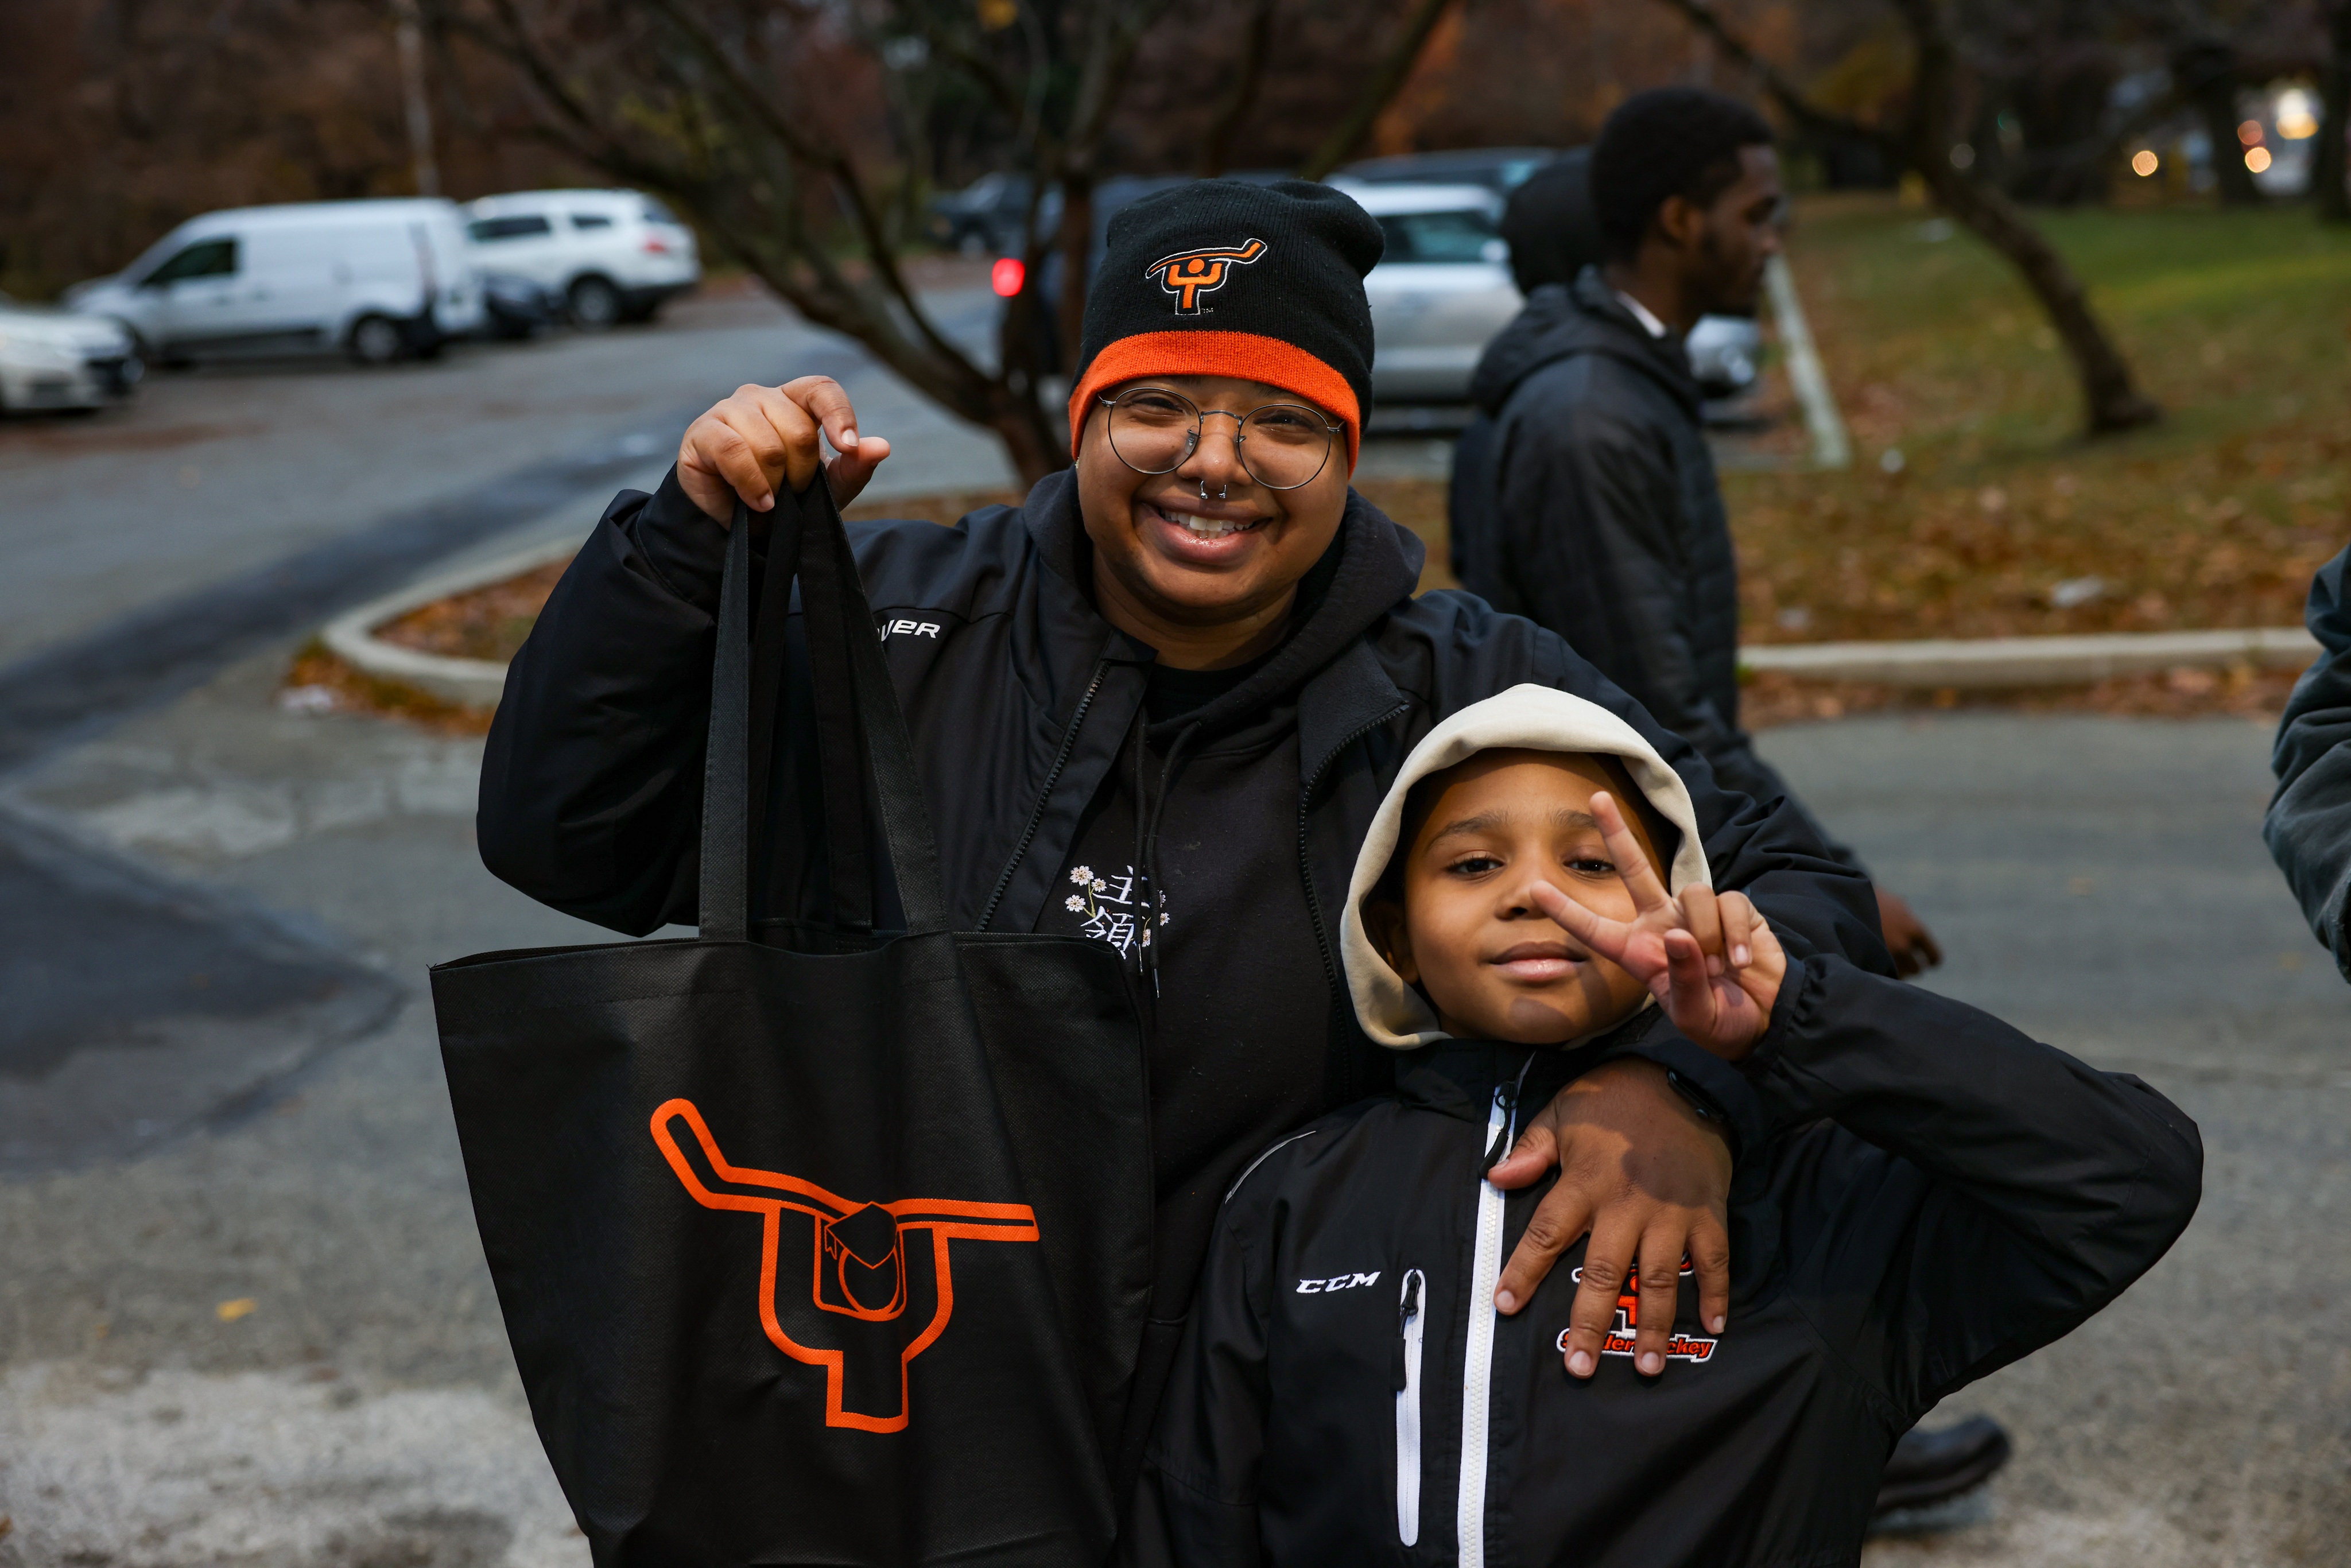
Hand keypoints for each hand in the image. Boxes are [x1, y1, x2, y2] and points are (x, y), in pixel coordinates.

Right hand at [676, 377, 892, 522]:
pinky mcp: (703, 432)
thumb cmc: (785, 495)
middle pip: (799, 428)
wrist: (739, 523)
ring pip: (768, 444)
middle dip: (803, 472)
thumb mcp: (828, 487)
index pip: (822, 389)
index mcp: (795, 401)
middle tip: (793, 491)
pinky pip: (734, 452)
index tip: (849, 448)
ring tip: (770, 499)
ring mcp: (729, 409)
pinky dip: (750, 484)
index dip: (839, 415)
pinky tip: (757, 502)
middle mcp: (761, 397)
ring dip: (775, 483)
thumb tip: (881, 447)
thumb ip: (855, 467)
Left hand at [1488, 1059, 1731, 1377]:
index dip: (1523, 1271)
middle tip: (1578, 1367)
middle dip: (1589, 1322)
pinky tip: (1714, 1327)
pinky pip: (1715, 1260)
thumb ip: (1530, 1151)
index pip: (1546, 1233)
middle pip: (1603, 1272)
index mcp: (1585, 1182)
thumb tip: (1494, 1179)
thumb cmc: (1614, 1098)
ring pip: (1661, 1278)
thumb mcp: (1562, 1113)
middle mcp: (1626, 1204)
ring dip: (1654, 1325)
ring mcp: (1671, 1212)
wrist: (1682, 1075)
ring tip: (1646, 1369)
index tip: (1504, 1305)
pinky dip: (1717, 1293)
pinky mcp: (1708, 1212)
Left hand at [1527, 791, 1787, 1061]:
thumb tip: (1677, 934)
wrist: (1766, 1020)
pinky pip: (1729, 904)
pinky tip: (1742, 962)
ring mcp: (1697, 914)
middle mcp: (1662, 924)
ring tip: (1721, 968)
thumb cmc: (1719, 1021)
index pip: (1596, 929)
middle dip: (1617, 832)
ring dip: (1707, 934)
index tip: (1536, 890)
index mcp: (1638, 952)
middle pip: (1634, 869)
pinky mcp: (1733, 908)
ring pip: (1693, 894)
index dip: (1567, 911)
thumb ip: (1683, 979)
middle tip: (1596, 798)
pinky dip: (1735, 935)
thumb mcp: (1694, 1014)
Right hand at [1875, 887, 1941, 976]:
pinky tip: (1874, 964)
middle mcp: (1903, 944)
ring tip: (1885, 963)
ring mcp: (1884, 954)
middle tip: (1902, 963)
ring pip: (1898, 976)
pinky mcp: (1868, 960)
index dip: (1931, 960)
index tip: (1929, 963)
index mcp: (1914, 929)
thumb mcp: (1894, 903)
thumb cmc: (1869, 899)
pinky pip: (1881, 975)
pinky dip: (1880, 973)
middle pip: (1916, 969)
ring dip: (1895, 972)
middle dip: (1910, 967)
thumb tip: (1911, 926)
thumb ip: (1907, 918)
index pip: (1933, 956)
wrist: (1844, 899)